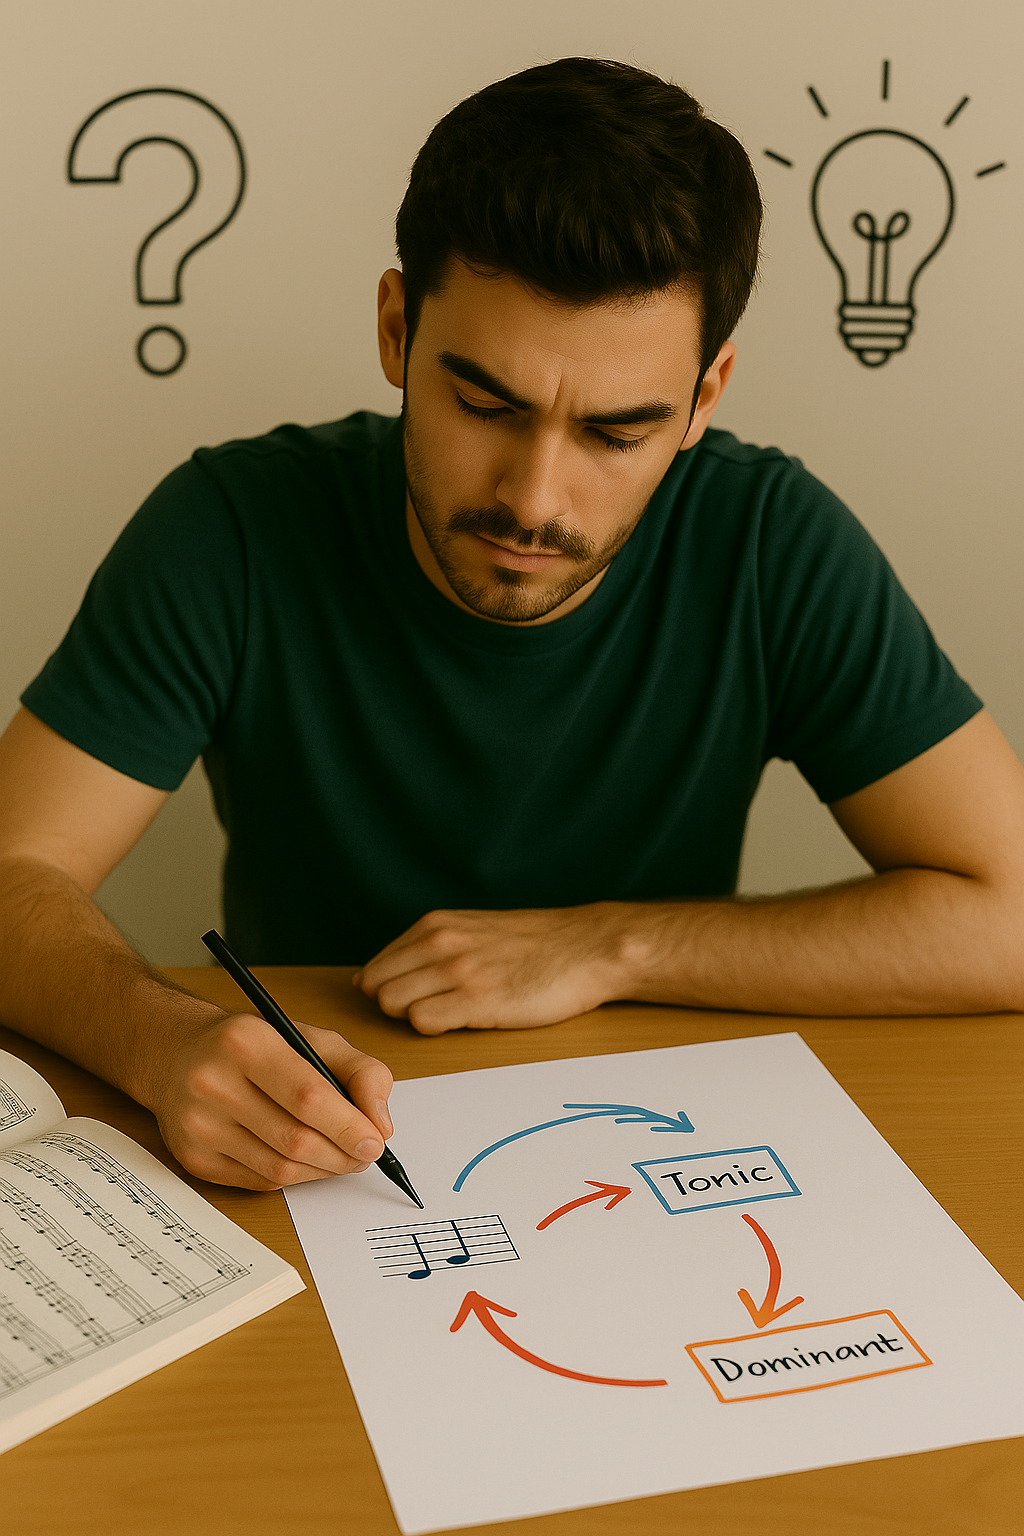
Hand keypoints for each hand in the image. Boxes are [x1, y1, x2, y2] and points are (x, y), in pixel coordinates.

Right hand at [146, 1012, 393, 1189]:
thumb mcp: (310, 1038)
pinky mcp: (193, 1159)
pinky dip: (293, 1177)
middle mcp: (213, 1083)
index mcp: (245, 1042)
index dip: (348, 1125)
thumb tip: (381, 1124)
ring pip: (279, 1168)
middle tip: (364, 1153)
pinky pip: (259, 1183)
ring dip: (322, 1170)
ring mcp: (198, 1125)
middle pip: (295, 1139)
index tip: (376, 1141)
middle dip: (342, 1154)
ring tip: (340, 1156)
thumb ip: (359, 1071)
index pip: (307, 1096)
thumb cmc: (253, 1046)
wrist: (177, 1055)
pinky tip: (304, 1160)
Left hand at [352, 903, 635, 1033]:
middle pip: (377, 988)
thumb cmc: (534, 945)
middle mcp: (440, 942)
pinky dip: (435, 1029)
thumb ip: (427, 948)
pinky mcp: (477, 1000)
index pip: (375, 967)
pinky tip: (465, 1022)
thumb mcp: (471, 929)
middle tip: (430, 1013)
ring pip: (393, 1004)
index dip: (387, 992)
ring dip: (415, 1018)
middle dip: (394, 1007)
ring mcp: (457, 970)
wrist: (586, 948)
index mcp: (435, 925)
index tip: (411, 1003)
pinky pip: (423, 1021)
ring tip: (452, 1016)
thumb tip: (375, 975)